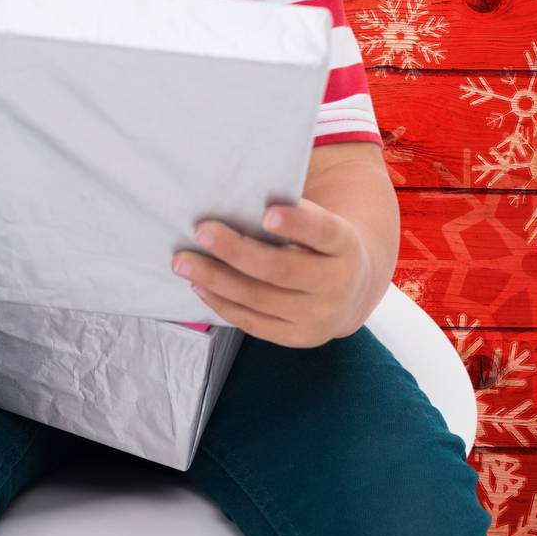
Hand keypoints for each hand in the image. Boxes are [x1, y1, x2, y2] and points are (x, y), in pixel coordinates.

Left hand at [171, 199, 372, 348]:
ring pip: (259, 298)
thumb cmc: (321, 244)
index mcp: (344, 244)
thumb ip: (292, 213)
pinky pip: (253, 322)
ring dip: (216, 279)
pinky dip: (222, 303)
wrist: (352, 291)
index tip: (266, 213)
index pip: (321, 232)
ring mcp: (317, 317)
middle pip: (280, 269)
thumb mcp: (321, 223)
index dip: (296, 223)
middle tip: (201, 231)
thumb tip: (236, 197)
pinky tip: (199, 285)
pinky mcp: (297, 338)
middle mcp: (336, 284)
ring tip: (183, 262)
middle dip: (235, 250)